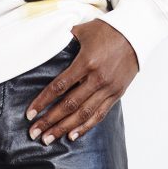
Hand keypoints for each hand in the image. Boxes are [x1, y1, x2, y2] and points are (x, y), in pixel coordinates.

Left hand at [24, 21, 138, 144]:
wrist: (137, 33)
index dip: (43, 102)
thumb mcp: (83, 30)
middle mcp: (97, 78)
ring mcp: (108, 88)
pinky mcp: (117, 93)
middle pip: (69, 105)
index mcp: (86, 62)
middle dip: (49, 121)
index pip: (59, 87)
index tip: (30, 113)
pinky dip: (85, 127)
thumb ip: (64, 40)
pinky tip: (72, 136)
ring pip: (83, 114)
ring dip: (64, 128)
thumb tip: (47, 45)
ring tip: (49, 139)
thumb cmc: (108, 29)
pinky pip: (100, 114)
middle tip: (34, 133)